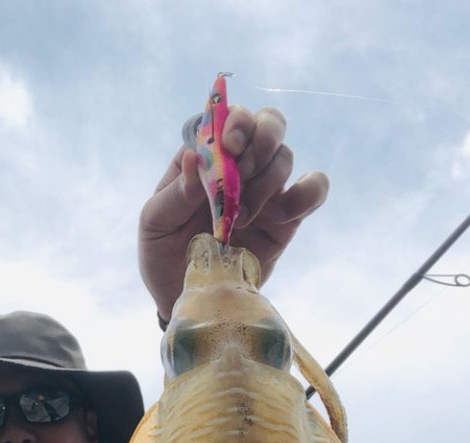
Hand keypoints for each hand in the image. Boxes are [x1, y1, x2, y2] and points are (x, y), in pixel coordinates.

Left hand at [138, 106, 328, 321]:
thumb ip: (174, 194)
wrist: (185, 296)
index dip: (234, 121)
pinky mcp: (286, 218)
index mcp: (204, 157)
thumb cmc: (163, 254)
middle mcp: (238, 165)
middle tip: (241, 173)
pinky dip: (308, 192)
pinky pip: (314, 189)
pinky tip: (281, 216)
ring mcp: (265, 190)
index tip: (229, 145)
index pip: (226, 117)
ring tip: (241, 217)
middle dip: (260, 139)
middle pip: (267, 124)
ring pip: (285, 156)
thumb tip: (195, 159)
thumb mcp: (155, 225)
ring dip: (267, 181)